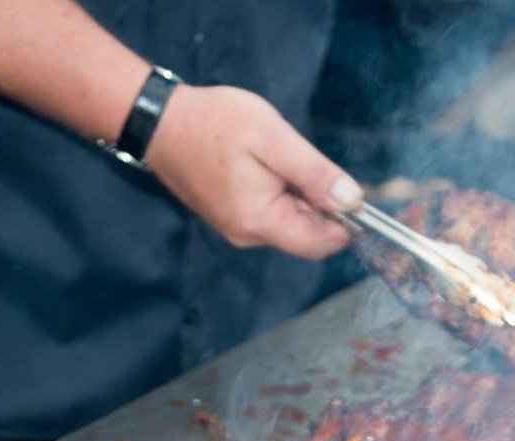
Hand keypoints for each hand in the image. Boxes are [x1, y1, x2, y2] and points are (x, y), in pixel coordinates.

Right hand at [148, 85, 360, 260]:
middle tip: (301, 159)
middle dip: (318, 202)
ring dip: (297, 195)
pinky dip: (279, 192)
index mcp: (261, 222)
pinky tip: (263, 164)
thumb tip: (354, 202)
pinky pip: (269, 213)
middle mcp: (248, 235)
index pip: (321, 244)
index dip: (345, 221)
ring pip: (288, 222)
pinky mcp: (229, 216)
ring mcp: (236, 228)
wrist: (160, 122)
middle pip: (306, 234)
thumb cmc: (214, 124)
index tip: (345, 186)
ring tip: (276, 158)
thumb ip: (315, 174)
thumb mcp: (273, 140)